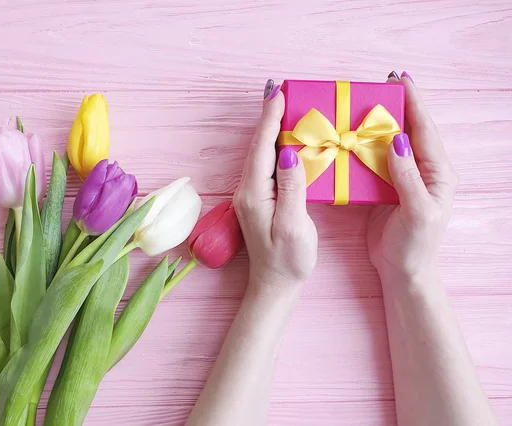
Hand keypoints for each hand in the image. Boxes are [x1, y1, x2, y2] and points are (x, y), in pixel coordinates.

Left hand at [233, 80, 317, 292]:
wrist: (275, 285)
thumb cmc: (288, 260)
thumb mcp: (294, 226)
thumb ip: (292, 188)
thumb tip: (289, 152)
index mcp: (255, 193)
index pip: (262, 147)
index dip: (270, 118)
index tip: (278, 93)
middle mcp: (247, 190)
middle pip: (258, 145)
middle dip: (269, 116)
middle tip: (283, 91)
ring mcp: (252, 194)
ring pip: (261, 153)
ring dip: (271, 129)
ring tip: (284, 106)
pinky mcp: (259, 199)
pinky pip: (265, 164)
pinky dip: (274, 146)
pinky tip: (284, 139)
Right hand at [368, 73, 457, 281]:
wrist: (402, 270)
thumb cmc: (416, 244)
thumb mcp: (418, 211)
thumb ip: (408, 176)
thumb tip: (398, 140)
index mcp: (437, 172)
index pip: (424, 130)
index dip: (413, 103)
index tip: (399, 79)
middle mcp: (420, 170)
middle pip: (406, 130)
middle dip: (393, 107)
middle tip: (375, 87)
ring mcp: (400, 178)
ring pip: (387, 143)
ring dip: (373, 126)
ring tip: (358, 107)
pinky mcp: (382, 188)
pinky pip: (371, 161)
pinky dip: (360, 148)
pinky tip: (348, 139)